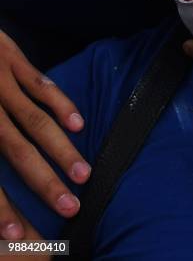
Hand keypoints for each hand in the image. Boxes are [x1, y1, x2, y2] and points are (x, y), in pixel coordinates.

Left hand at [0, 31, 90, 239]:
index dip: (0, 206)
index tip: (20, 233)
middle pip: (16, 152)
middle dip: (44, 183)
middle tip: (70, 207)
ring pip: (34, 121)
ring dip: (61, 149)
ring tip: (84, 173)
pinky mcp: (12, 59)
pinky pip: (40, 84)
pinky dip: (61, 104)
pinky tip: (79, 124)